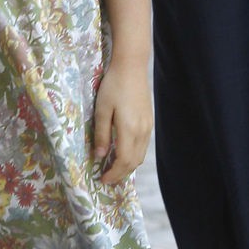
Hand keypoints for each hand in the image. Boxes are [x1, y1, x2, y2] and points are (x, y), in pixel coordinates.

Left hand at [92, 60, 152, 184]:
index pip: (124, 161)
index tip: (102, 181)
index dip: (114, 174)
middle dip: (120, 174)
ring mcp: (148, 127)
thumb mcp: (101, 110)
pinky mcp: (149, 121)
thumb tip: (99, 156)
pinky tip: (123, 153)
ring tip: (113, 169)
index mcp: (129, 130)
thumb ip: (102, 135)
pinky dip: (133, 155)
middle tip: (106, 179)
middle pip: (134, 162)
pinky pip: (143, 146)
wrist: (132, 67)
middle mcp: (142, 132)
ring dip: (127, 166)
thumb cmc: (113, 86)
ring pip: (140, 155)